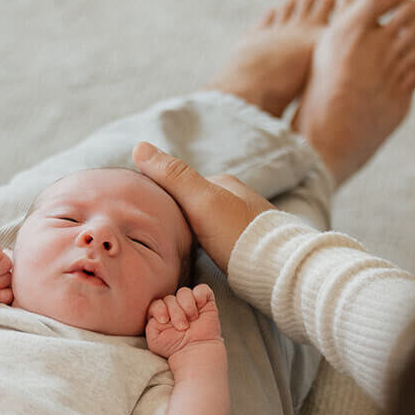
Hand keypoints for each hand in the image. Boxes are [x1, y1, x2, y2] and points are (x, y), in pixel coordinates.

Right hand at [132, 142, 273, 272]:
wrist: (275, 268)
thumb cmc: (236, 233)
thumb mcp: (200, 201)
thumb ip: (173, 176)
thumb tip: (139, 146)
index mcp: (223, 183)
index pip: (182, 185)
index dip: (162, 196)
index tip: (146, 212)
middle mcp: (237, 198)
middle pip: (196, 204)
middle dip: (178, 215)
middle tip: (159, 234)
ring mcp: (245, 221)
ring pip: (208, 223)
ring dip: (193, 232)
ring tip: (176, 248)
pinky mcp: (251, 244)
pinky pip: (220, 240)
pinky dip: (208, 244)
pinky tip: (202, 257)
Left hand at [145, 283, 222, 359]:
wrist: (195, 352)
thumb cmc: (175, 348)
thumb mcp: (154, 338)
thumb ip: (149, 323)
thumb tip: (155, 310)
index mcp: (162, 314)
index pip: (156, 303)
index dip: (159, 309)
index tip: (164, 321)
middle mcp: (176, 307)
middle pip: (170, 298)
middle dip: (175, 313)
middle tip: (182, 327)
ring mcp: (191, 304)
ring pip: (184, 292)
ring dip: (186, 306)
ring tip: (191, 320)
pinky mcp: (205, 302)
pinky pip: (202, 289)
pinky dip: (200, 295)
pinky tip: (199, 309)